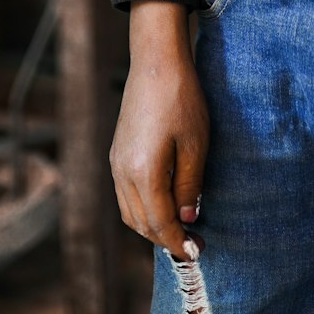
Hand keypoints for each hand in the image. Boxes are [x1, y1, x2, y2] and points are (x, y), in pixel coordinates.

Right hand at [110, 1, 208, 260]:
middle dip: (164, 239)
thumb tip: (186, 219)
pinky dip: (142, 209)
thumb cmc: (181, 99)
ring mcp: (116, 162)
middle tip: (192, 244)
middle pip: (140, 223)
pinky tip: (162, 204)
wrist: (156, 61)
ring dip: (151, 226)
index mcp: (143, 173)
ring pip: (129, 211)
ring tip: (178, 229)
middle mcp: (123, 172)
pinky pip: (125, 194)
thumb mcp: (195, 145)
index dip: (178, 243)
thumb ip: (190, 186)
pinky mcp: (117, 152)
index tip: (196, 252)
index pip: (159, 223)